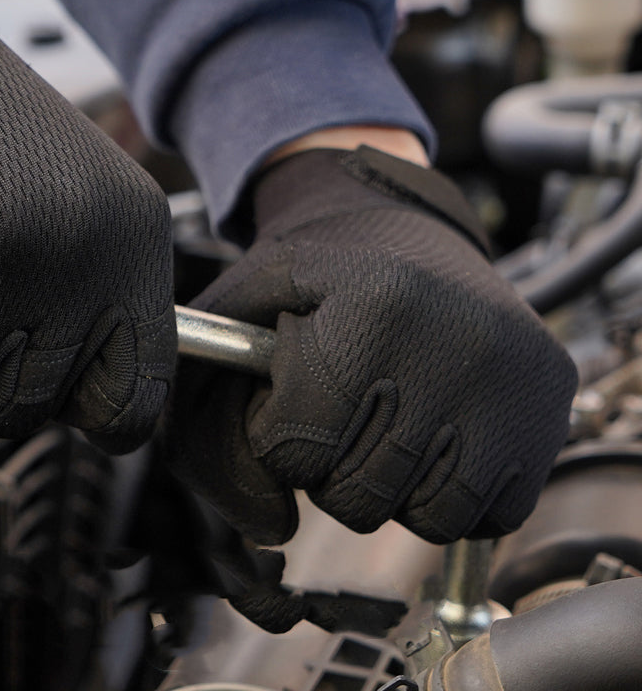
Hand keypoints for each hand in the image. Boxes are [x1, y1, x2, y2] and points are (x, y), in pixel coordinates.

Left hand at [163, 145, 577, 544]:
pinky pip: (488, 514)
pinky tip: (437, 432)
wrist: (408, 232)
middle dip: (332, 467)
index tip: (294, 398)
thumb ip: (207, 410)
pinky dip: (452, 491)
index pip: (293, 452)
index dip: (278, 436)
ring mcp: (514, 383)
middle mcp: (457, 346)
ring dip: (393, 486)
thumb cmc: (319, 281)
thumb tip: (266, 526)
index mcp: (374, 306)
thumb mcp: (244, 309)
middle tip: (345, 408)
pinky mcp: (549, 412)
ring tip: (390, 418)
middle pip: (357, 497)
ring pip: (427, 518)